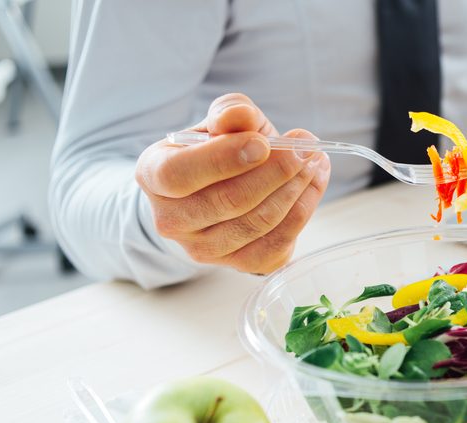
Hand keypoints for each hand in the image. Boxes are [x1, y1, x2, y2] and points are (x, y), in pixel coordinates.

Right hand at [136, 93, 330, 273]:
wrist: (220, 191)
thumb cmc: (218, 151)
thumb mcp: (221, 123)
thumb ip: (230, 113)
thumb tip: (240, 115)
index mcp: (153, 175)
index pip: (179, 174)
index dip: (223, 159)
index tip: (263, 143)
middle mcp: (171, 219)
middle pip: (228, 201)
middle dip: (275, 172)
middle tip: (304, 147)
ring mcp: (202, 249)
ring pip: (257, 222)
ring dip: (295, 189)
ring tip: (313, 160)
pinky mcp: (237, 264)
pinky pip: (276, 242)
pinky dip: (302, 210)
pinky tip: (313, 184)